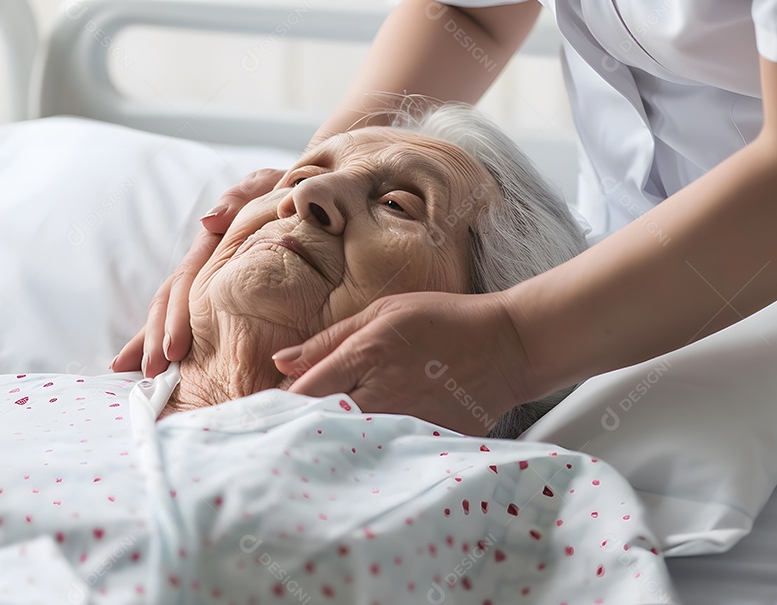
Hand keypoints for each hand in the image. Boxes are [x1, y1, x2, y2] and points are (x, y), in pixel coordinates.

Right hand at [111, 168, 285, 375]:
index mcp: (215, 243)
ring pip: (179, 312)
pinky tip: (164, 373)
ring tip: (145, 378)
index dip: (176, 315)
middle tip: (153, 372)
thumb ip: (247, 194)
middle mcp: (208, 262)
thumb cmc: (297, 192)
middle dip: (158, 338)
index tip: (173, 349)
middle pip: (174, 302)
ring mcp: (214, 277)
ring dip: (156, 342)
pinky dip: (178, 343)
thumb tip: (210, 222)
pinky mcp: (227, 292)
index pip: (186, 282)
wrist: (316, 197)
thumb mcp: (275, 186)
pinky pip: (202, 321)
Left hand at [271, 290, 537, 434]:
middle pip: (320, 425)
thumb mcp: (383, 314)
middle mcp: (382, 393)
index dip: (280, 406)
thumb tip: (281, 362)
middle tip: (285, 435)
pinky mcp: (427, 443)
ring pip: (349, 446)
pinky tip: (361, 453)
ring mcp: (406, 423)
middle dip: (300, 430)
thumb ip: (330, 340)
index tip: (268, 413)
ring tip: (319, 444)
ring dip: (331, 444)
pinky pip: (384, 456)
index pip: (303, 393)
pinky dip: (367, 456)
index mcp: (366, 355)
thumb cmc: (443, 321)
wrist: (508, 347)